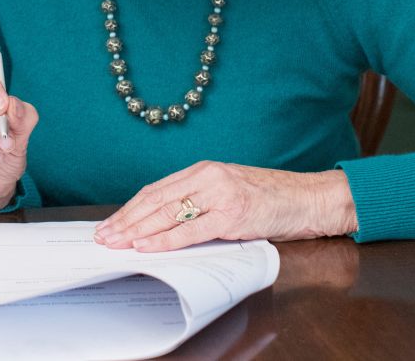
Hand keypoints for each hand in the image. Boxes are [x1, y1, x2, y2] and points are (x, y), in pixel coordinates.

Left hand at [93, 161, 357, 250]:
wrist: (310, 198)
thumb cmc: (272, 199)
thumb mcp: (229, 191)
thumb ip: (201, 201)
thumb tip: (164, 223)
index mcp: (204, 169)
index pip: (157, 190)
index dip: (131, 208)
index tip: (112, 223)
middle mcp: (208, 177)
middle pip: (156, 200)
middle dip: (126, 220)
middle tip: (104, 236)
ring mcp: (220, 194)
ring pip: (168, 213)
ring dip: (138, 230)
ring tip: (117, 242)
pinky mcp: (233, 214)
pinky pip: (191, 230)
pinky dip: (165, 239)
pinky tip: (148, 246)